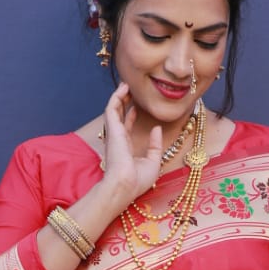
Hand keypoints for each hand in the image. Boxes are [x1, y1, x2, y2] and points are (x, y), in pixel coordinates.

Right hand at [99, 83, 163, 206]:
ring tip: (125, 84)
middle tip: (129, 90)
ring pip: (113, 109)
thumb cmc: (137, 180)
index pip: (126, 128)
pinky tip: (123, 88)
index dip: (130, 116)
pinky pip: (112, 108)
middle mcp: (117, 139)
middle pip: (118, 116)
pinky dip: (116, 97)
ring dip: (118, 96)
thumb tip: (156, 128)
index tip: (136, 107)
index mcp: (125, 148)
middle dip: (122, 102)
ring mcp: (114, 134)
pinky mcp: (112, 129)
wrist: (125, 185)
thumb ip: (155, 145)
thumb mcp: (153, 162)